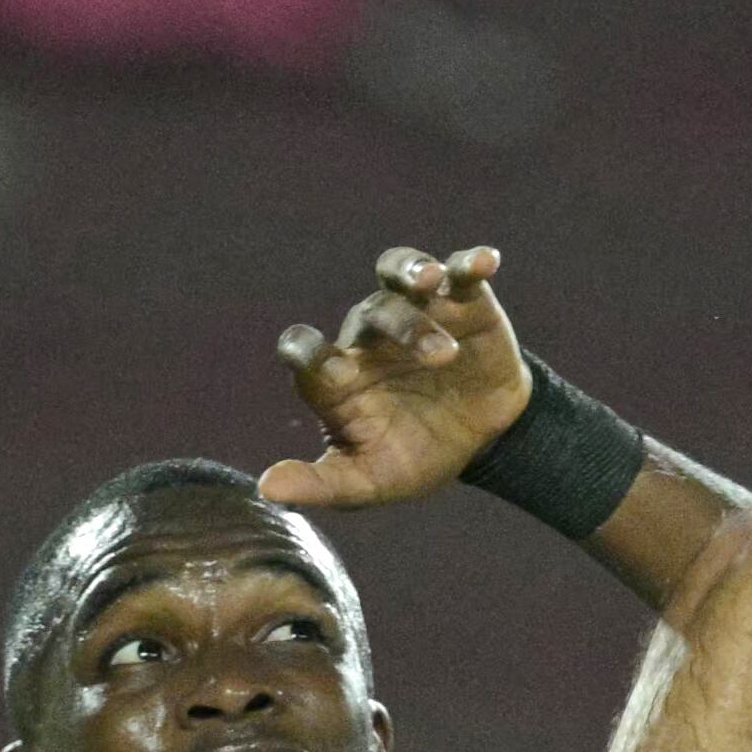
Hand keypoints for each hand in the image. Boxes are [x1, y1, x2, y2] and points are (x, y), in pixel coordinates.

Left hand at [262, 244, 532, 511]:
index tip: (331, 368)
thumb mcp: (370, 482)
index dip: (309, 351)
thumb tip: (267, 489)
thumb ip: (321, 484)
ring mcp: (416, 314)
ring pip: (401, 277)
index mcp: (340, 376)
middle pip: (371, 313)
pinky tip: (484, 262)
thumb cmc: (415, 456)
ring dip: (415, 273)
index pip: (306, 351)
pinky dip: (468, 263)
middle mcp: (371, 337)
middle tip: (442, 358)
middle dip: (404, 328)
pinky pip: (458, 273)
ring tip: (434, 281)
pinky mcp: (462, 305)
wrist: (483, 442)